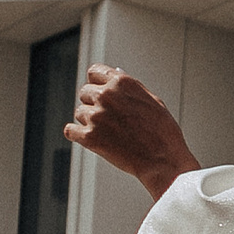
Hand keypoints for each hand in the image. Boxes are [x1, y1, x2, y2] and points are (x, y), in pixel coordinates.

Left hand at [66, 64, 198, 198]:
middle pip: (84, 92)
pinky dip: (78, 135)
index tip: (100, 92)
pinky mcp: (89, 137)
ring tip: (109, 133)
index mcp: (122, 83)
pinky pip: (70, 131)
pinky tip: (90, 139)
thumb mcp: (153, 101)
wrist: (162, 162)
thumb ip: (131, 87)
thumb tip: (116, 74)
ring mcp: (96, 116)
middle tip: (108, 118)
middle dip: (93, 103)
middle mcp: (106, 96)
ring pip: (79, 113)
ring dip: (89, 121)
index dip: (97, 83)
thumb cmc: (163, 134)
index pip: (94, 72)